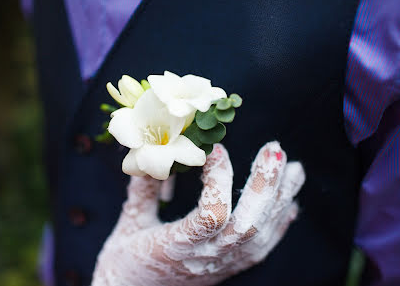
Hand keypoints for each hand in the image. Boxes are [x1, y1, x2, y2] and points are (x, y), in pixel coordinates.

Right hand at [91, 142, 304, 285]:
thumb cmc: (124, 262)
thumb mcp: (129, 222)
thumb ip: (144, 187)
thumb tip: (154, 152)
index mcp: (177, 247)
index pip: (212, 214)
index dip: (219, 179)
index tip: (214, 149)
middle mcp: (206, 259)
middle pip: (248, 224)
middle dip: (265, 184)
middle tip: (275, 149)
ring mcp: (222, 266)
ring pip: (262, 234)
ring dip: (280, 199)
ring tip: (295, 169)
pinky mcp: (229, 269)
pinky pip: (263, 248)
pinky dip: (280, 224)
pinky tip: (290, 203)